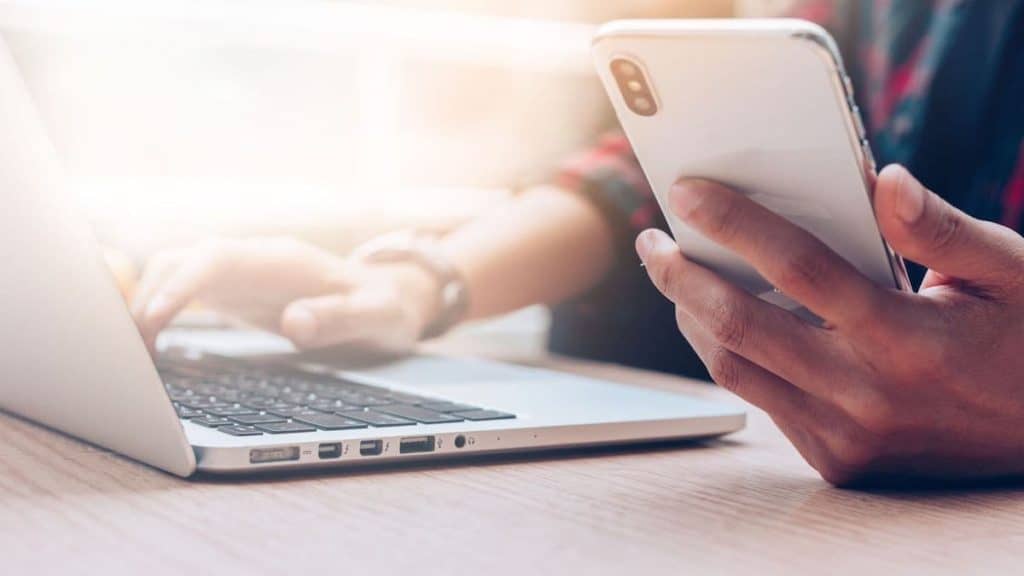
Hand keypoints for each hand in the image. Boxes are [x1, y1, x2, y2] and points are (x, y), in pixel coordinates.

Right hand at [132, 237, 440, 353]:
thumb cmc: (386, 306)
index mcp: (285, 260)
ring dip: (147, 302)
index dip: (182, 284)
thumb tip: (295, 321)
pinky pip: (184, 292)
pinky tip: (149, 346)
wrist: (391, 296)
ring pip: (176, 272)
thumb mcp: (378, 316)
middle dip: (148, 295)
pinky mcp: (235, 292)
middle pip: (184, 260)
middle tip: (130, 349)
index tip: (154, 318)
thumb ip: (340, 318)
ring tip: (133, 352)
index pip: (218, 258)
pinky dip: (159, 312)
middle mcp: (255, 260)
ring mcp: (242, 274)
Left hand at [636, 164, 1023, 485]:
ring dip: (693, 319)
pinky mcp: (836, 461)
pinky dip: (732, 356)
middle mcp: (868, 394)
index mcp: (908, 338)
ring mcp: (847, 436)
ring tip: (674, 277)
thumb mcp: (1010, 274)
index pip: (799, 269)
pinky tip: (720, 322)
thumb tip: (885, 181)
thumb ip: (943, 229)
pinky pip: (762, 401)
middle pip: (742, 327)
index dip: (737, 224)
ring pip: (737, 370)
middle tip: (652, 241)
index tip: (688, 192)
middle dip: (682, 277)